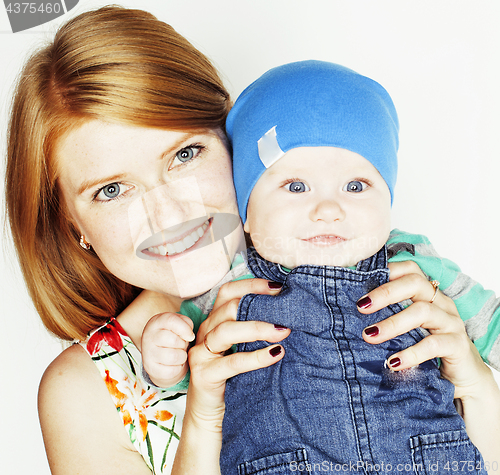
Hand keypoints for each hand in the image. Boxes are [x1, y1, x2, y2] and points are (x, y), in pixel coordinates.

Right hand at [141, 312, 194, 387]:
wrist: (159, 356)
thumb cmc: (173, 335)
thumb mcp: (179, 324)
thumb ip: (186, 323)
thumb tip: (189, 335)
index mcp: (156, 322)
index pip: (170, 321)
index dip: (185, 328)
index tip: (190, 336)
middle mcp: (148, 336)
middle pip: (174, 340)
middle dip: (183, 344)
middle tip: (182, 345)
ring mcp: (148, 353)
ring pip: (174, 357)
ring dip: (182, 356)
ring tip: (179, 353)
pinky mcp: (150, 369)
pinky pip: (172, 371)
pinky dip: (178, 368)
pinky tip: (175, 363)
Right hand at [185, 278, 290, 428]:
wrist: (211, 415)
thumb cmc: (232, 377)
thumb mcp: (243, 347)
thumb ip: (254, 330)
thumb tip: (287, 313)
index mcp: (214, 321)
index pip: (228, 292)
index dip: (251, 285)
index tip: (278, 288)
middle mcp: (205, 332)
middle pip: (228, 307)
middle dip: (259, 307)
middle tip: (286, 314)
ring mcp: (201, 353)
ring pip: (226, 331)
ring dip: (257, 328)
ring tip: (282, 332)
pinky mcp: (204, 374)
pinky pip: (232, 362)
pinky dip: (255, 357)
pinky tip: (275, 355)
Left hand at [357, 260, 489, 398]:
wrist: (464, 378)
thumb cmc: (428, 348)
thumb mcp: (407, 328)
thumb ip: (389, 315)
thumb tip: (354, 309)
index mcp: (428, 294)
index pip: (410, 270)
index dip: (386, 272)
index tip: (360, 283)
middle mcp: (441, 303)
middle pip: (415, 283)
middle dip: (385, 293)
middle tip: (360, 306)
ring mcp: (451, 322)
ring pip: (422, 312)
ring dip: (392, 324)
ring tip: (369, 336)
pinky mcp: (458, 345)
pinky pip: (434, 344)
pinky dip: (411, 353)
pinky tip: (393, 362)